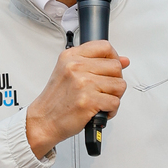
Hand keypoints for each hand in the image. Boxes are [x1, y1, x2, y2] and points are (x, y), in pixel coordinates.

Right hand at [24, 41, 129, 158]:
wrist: (43, 120)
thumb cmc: (57, 100)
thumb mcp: (70, 73)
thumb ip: (96, 63)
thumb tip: (124, 60)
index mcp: (71, 57)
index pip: (105, 47)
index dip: (114, 58)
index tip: (110, 69)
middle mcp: (76, 67)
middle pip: (116, 67)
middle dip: (115, 81)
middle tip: (104, 90)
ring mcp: (82, 83)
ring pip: (119, 85)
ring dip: (114, 97)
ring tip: (100, 101)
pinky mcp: (88, 101)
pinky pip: (115, 102)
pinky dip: (111, 110)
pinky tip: (99, 110)